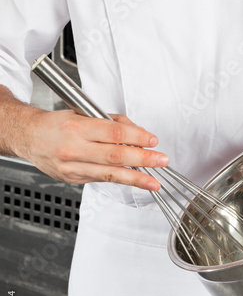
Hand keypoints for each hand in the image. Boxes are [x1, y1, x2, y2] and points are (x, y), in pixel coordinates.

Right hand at [18, 109, 168, 189]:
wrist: (29, 137)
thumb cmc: (57, 124)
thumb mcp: (83, 113)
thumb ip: (111, 122)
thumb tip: (136, 133)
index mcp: (77, 127)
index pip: (114, 132)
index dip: (137, 137)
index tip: (152, 140)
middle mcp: (74, 149)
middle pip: (116, 155)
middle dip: (143, 159)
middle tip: (161, 160)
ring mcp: (73, 167)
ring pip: (110, 174)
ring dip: (136, 178)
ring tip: (154, 182)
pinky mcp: (73, 179)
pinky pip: (101, 179)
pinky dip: (120, 179)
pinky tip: (134, 179)